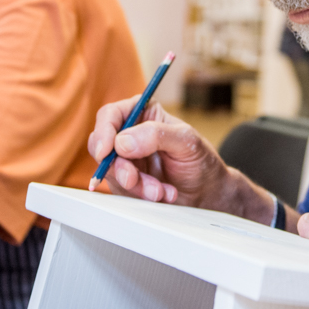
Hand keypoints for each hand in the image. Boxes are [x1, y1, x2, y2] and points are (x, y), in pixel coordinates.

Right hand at [87, 97, 265, 219]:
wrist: (207, 194)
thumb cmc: (201, 162)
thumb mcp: (186, 141)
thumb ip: (156, 136)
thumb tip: (122, 142)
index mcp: (143, 114)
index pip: (110, 115)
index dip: (103, 132)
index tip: (106, 152)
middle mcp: (130, 135)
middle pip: (102, 145)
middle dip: (119, 167)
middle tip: (134, 179)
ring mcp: (126, 160)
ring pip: (110, 171)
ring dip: (135, 185)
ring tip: (160, 190)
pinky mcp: (126, 182)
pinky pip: (119, 189)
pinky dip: (139, 195)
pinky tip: (161, 194)